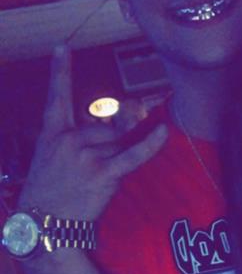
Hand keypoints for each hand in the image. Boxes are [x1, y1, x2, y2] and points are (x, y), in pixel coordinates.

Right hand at [19, 44, 167, 219]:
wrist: (45, 225)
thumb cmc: (48, 195)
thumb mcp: (50, 160)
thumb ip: (76, 140)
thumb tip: (112, 126)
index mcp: (51, 134)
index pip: (57, 97)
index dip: (60, 72)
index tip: (63, 48)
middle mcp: (68, 140)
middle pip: (104, 126)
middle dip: (111, 141)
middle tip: (96, 165)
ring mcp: (86, 155)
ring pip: (117, 141)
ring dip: (117, 155)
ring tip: (97, 177)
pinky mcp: (102, 173)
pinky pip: (132, 155)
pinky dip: (150, 144)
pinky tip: (164, 132)